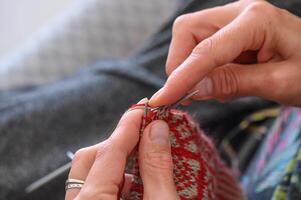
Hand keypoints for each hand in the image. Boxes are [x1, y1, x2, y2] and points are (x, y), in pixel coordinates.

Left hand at [65, 99, 178, 199]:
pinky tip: (136, 185)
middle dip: (120, 142)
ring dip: (117, 162)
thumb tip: (156, 131)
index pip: (109, 151)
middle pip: (90, 157)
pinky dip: (113, 180)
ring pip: (88, 173)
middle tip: (146, 134)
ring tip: (146, 162)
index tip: (143, 108)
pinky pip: (92, 189)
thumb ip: (157, 169)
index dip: (129, 125)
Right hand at [149, 0, 300, 106]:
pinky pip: (201, 46)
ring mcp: (232, 19)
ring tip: (215, 88)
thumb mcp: (278, 83)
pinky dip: (202, 68)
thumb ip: (233, 83)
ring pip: (190, 38)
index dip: (181, 77)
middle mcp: (239, 12)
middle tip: (191, 93)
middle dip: (181, 64)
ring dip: (191, 67)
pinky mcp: (229, 31)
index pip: (206, 50)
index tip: (162, 99)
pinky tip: (222, 79)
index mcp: (256, 20)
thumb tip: (192, 90)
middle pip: (188, 31)